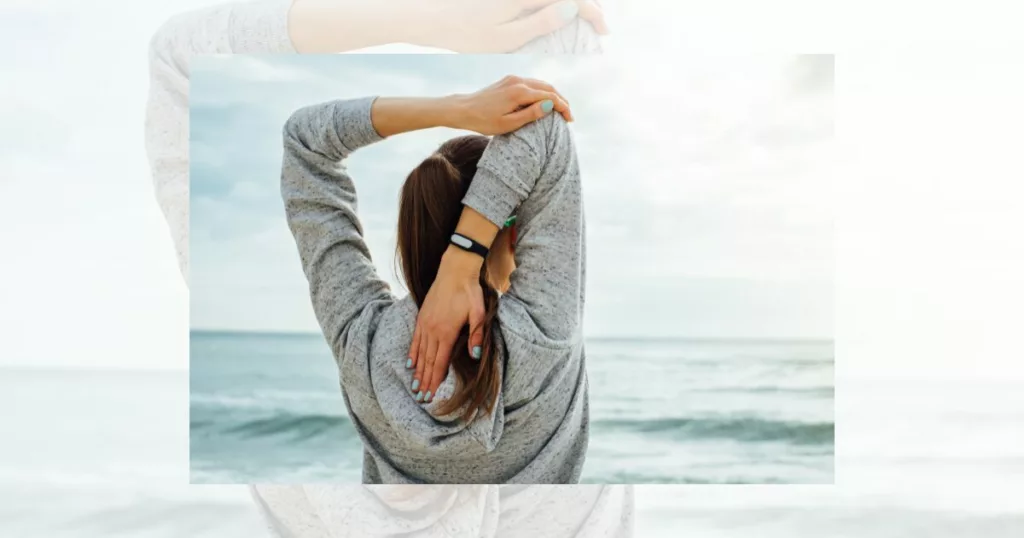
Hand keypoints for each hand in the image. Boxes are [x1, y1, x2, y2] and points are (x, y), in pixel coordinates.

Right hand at [408, 248, 486, 401]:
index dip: (436, 380)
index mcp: (447, 332)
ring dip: (417, 371)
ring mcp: (425, 324)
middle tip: (421, 398)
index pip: (439, 362)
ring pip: (420, 353)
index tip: (431, 394)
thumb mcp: (478, 313)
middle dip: (425, 381)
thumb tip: (475, 356)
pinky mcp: (421, 317)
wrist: (455, 270)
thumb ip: (475, 336)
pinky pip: (415, 340)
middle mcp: (433, 330)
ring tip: (414, 387)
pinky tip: (410, 364)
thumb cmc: (469, 292)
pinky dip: (412, 353)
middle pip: (427, 361)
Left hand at [409, 0, 608, 52]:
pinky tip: (562, 15)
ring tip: (585, 20)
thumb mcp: (507, 37)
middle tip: (598, 27)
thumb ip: (540, 22)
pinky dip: (556, 4)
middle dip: (588, 5)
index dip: (592, 11)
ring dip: (574, 3)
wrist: (436, 18)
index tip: (603, 30)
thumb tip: (571, 8)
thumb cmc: (468, 33)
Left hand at [447, 75, 572, 135]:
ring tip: (559, 110)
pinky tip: (544, 102)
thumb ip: (530, 114)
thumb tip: (550, 106)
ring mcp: (513, 79)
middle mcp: (518, 81)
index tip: (570, 120)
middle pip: (548, 87)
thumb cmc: (483, 121)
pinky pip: (531, 83)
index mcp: (519, 92)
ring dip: (552, 95)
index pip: (550, 97)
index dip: (563, 107)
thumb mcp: (508, 124)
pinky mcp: (508, 80)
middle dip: (561, 100)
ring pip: (540, 84)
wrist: (462, 109)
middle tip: (568, 115)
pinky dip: (541, 92)